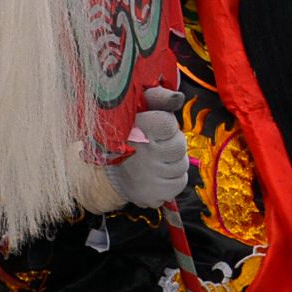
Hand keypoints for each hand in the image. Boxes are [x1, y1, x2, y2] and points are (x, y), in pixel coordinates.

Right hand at [106, 87, 189, 207]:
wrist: (109, 169)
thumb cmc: (129, 134)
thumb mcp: (137, 109)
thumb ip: (157, 97)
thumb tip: (178, 98)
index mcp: (136, 128)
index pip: (168, 123)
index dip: (165, 124)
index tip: (154, 127)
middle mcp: (143, 153)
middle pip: (179, 146)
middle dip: (172, 143)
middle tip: (156, 144)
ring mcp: (148, 176)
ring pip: (181, 165)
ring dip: (172, 162)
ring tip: (154, 159)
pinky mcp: (153, 195)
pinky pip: (179, 183)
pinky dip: (172, 180)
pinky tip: (157, 175)